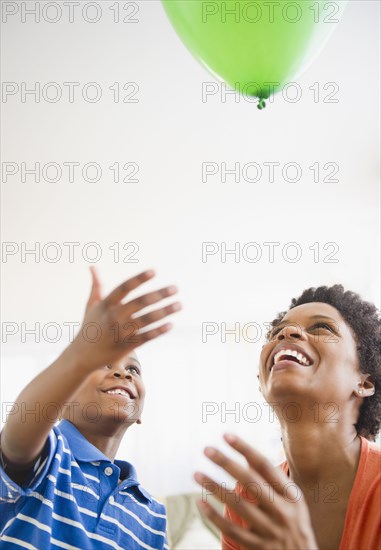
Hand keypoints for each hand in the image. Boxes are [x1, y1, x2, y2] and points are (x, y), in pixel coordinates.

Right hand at [68, 267, 180, 369]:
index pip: (124, 287)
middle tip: (175, 288)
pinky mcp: (126, 346)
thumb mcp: (91, 305)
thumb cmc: (89, 327)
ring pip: (147, 319)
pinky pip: (146, 337)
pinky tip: (171, 324)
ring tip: (179, 304)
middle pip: (140, 302)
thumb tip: (92, 266)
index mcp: (106, 304)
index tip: (154, 271)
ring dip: (165, 311)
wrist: (82, 356)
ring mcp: (120, 332)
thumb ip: (96, 286)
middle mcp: (113, 317)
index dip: (139, 279)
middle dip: (160, 294)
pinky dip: (159, 331)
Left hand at [194, 434, 317, 549]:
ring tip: (196, 474)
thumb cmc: (295, 524)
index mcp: (292, 495)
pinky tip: (200, 503)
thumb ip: (273, 481)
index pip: (265, 466)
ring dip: (214, 488)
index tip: (226, 435)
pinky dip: (214, 517)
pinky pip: (232, 531)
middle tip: (207, 449)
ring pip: (237, 505)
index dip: (245, 449)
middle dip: (226, 463)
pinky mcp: (259, 548)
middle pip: (250, 482)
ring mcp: (270, 531)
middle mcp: (283, 511)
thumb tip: (248, 455)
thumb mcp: (293, 501)